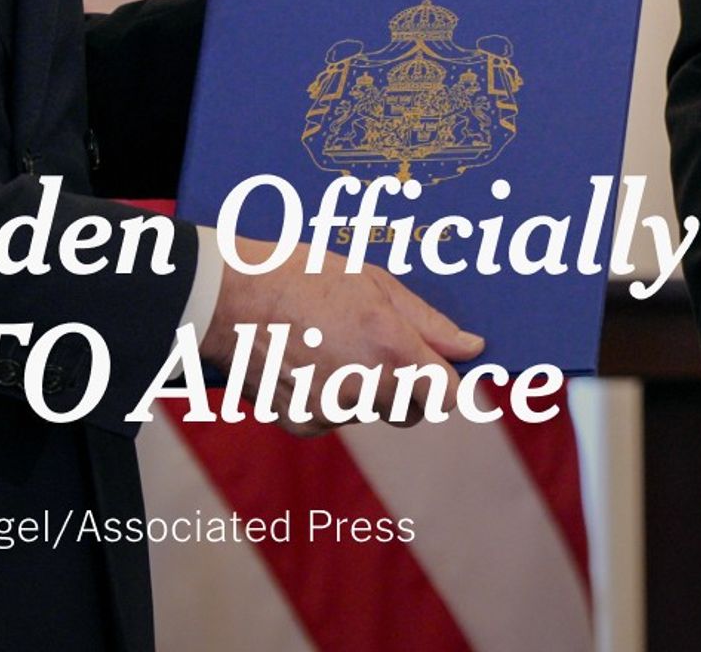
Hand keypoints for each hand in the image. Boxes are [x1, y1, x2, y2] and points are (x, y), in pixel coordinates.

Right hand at [201, 236, 482, 434]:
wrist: (229, 299)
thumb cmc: (302, 275)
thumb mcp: (372, 281)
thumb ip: (427, 321)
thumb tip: (471, 347)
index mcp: (389, 346)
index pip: (445, 395)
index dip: (446, 382)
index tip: (440, 369)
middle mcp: (364, 386)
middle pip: (413, 409)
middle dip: (409, 386)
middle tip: (379, 345)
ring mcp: (332, 411)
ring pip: (373, 411)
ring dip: (368, 388)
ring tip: (333, 343)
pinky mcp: (304, 424)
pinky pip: (336, 418)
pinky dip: (332, 397)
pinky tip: (310, 361)